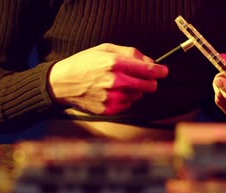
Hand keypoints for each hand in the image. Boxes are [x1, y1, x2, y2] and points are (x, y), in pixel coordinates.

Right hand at [48, 43, 168, 114]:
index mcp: (115, 64)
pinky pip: (127, 105)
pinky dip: (124, 99)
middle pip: (149, 86)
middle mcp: (116, 82)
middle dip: (150, 81)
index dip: (160, 71)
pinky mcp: (108, 110)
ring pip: (138, 96)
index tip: (163, 71)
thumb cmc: (83, 64)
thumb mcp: (105, 49)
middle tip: (144, 78)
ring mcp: (112, 98)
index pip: (148, 70)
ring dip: (134, 90)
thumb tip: (150, 61)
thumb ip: (130, 53)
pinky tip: (112, 93)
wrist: (62, 83)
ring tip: (119, 84)